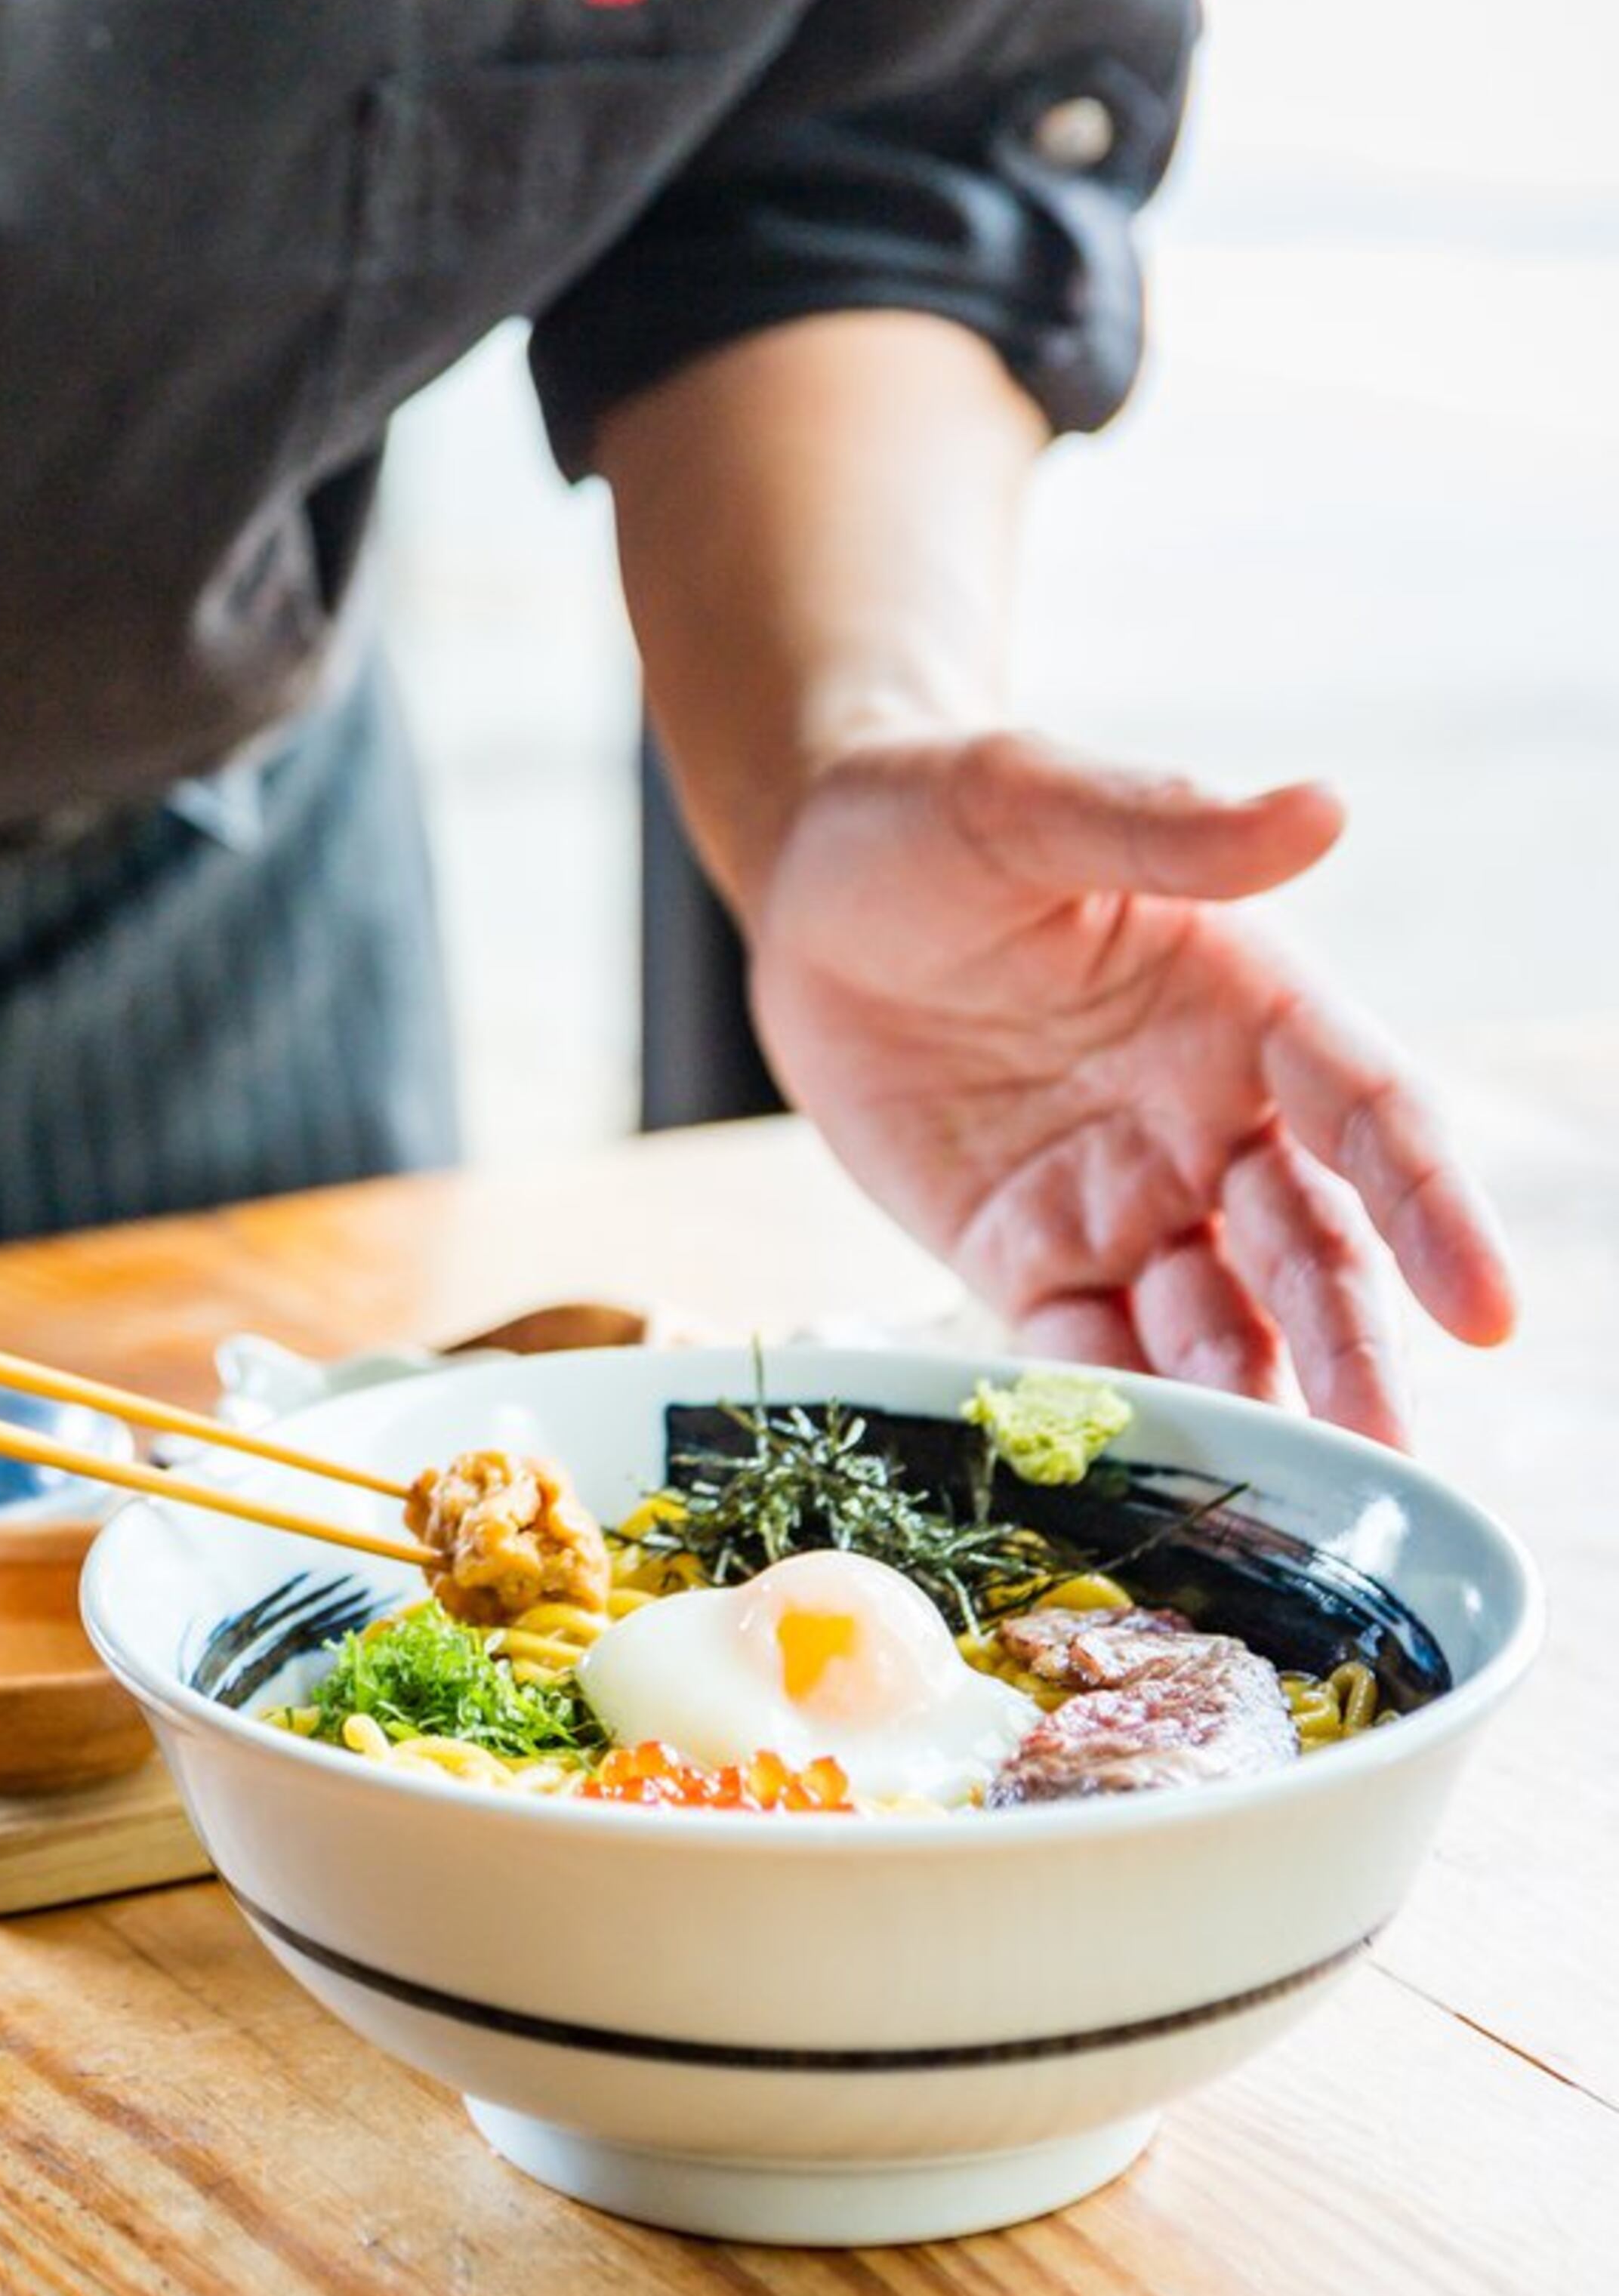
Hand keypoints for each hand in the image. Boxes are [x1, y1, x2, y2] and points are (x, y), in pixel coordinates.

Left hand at [746, 730, 1512, 1442]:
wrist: (808, 885)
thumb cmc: (928, 815)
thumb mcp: (1026, 801)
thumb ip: (1165, 827)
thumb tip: (1323, 807)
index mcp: (1248, 1004)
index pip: (1370, 1114)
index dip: (1432, 1207)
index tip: (1488, 1310)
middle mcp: (1211, 1118)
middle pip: (1310, 1250)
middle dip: (1355, 1349)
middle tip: (1390, 1454)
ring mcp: (1125, 1199)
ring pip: (1219, 1322)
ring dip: (1260, 1404)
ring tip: (1293, 1493)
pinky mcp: (1030, 1256)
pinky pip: (1088, 1353)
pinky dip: (1124, 1415)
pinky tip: (1153, 1474)